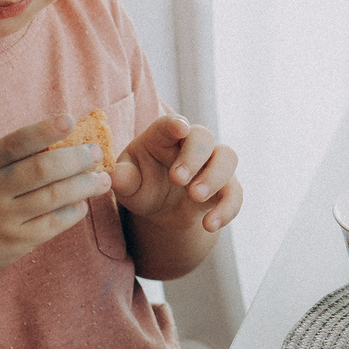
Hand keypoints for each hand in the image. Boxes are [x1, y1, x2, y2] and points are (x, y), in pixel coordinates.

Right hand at [0, 116, 114, 280]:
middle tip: (96, 153)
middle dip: (76, 159)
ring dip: (84, 186)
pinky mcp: (13, 243)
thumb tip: (58, 146)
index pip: (15, 142)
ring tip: (102, 180)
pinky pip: (51, 224)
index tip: (69, 120)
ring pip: (54, 197)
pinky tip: (81, 204)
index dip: (43, 130)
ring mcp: (3, 219)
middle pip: (43, 170)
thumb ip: (6, 163)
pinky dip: (72, 212)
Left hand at [111, 114, 242, 232]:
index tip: (179, 127)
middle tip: (178, 179)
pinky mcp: (226, 186)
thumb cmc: (140, 184)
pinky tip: (210, 225)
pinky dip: (226, 209)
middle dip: (193, 156)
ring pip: (227, 157)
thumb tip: (113, 177)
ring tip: (196, 198)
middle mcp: (192, 144)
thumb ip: (123, 178)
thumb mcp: (127, 182)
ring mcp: (212, 164)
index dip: (176, 124)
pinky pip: (235, 193)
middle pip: (203, 136)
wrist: (160, 208)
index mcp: (163, 137)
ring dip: (215, 177)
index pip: (171, 123)